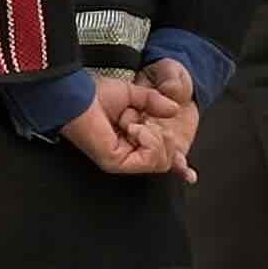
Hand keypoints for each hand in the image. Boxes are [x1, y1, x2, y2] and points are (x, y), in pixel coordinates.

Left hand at [60, 72, 197, 180]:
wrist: (77, 95)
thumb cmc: (97, 94)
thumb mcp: (135, 95)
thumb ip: (155, 103)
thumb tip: (175, 110)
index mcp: (131, 142)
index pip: (159, 161)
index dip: (179, 168)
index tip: (190, 175)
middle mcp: (126, 155)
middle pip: (165, 161)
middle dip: (166, 138)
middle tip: (146, 120)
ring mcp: (120, 161)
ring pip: (160, 162)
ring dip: (156, 138)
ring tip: (136, 123)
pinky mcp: (114, 163)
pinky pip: (149, 159)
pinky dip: (149, 140)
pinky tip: (135, 128)